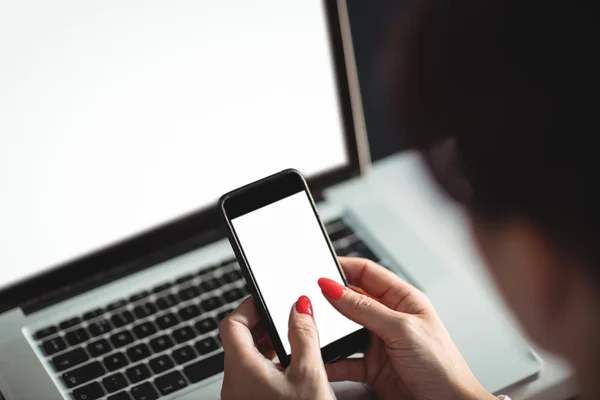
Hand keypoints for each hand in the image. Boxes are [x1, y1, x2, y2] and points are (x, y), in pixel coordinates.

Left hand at [219, 295, 333, 399]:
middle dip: (262, 324)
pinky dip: (268, 362)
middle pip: (237, 340)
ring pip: (245, 358)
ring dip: (266, 344)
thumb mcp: (310, 374)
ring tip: (292, 339)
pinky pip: (252, 375)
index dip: (250, 306)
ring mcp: (241, 397)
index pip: (232, 323)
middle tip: (285, 316)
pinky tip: (291, 366)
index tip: (269, 299)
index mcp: (241, 370)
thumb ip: (303, 335)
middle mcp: (234, 385)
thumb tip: (300, 306)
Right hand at [320, 257, 495, 399]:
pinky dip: (331, 361)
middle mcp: (390, 318)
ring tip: (312, 329)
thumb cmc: (442, 367)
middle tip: (310, 300)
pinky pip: (344, 360)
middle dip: (330, 300)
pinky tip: (321, 360)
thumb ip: (365, 308)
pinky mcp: (372, 368)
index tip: (319, 269)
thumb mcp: (402, 329)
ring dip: (329, 332)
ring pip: (344, 331)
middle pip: (352, 300)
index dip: (343, 268)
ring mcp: (379, 343)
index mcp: (403, 299)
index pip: (368, 273)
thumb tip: (334, 288)